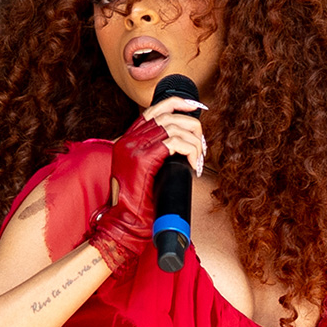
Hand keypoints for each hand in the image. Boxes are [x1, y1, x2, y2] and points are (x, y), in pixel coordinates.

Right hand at [90, 97, 206, 272]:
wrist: (124, 222)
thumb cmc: (136, 203)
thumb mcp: (141, 172)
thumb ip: (152, 154)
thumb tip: (178, 144)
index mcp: (126, 140)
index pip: (153, 110)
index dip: (176, 104)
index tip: (195, 106)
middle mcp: (128, 140)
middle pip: (167, 116)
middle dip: (191, 125)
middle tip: (202, 143)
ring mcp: (134, 148)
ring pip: (174, 127)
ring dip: (194, 141)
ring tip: (199, 158)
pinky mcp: (143, 159)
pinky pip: (175, 143)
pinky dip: (190, 150)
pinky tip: (193, 164)